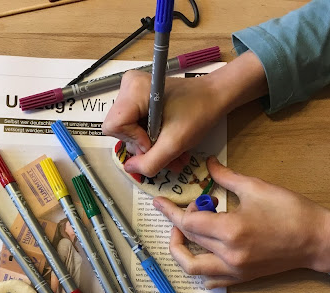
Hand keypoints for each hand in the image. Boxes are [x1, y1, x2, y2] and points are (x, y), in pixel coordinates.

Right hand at [102, 51, 268, 177]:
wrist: (215, 96)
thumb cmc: (199, 112)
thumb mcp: (175, 143)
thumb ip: (150, 162)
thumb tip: (129, 168)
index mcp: (133, 90)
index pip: (114, 126)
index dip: (133, 140)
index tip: (155, 141)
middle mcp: (127, 87)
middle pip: (120, 130)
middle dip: (143, 146)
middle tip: (166, 151)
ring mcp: (132, 92)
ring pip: (128, 130)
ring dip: (150, 146)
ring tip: (172, 153)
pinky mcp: (139, 98)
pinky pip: (135, 125)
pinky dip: (151, 138)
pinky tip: (167, 143)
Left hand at [154, 157, 329, 287]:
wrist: (318, 240)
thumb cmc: (291, 211)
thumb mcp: (257, 187)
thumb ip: (226, 177)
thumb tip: (209, 165)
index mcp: (230, 230)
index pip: (188, 221)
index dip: (171, 210)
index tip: (159, 202)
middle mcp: (228, 255)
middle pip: (187, 241)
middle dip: (176, 223)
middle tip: (180, 209)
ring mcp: (234, 270)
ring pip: (192, 268)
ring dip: (180, 251)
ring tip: (184, 234)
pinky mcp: (241, 278)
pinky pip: (210, 280)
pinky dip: (199, 270)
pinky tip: (200, 253)